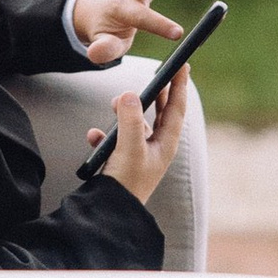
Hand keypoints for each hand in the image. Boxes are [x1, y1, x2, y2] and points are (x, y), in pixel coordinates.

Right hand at [85, 60, 189, 210]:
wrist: (110, 212)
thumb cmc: (126, 183)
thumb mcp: (129, 148)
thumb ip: (130, 119)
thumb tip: (131, 94)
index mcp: (166, 144)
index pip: (176, 108)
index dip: (179, 85)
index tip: (183, 65)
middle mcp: (156, 148)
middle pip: (160, 113)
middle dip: (156, 93)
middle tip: (156, 73)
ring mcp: (140, 155)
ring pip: (136, 124)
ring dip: (126, 111)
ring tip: (115, 102)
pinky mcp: (123, 162)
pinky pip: (115, 140)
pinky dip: (105, 134)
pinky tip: (94, 135)